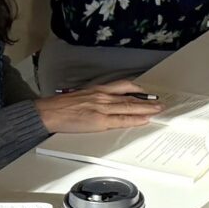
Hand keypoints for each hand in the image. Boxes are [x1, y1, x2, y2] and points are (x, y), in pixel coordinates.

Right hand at [38, 80, 167, 133]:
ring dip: (146, 109)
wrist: (48, 112)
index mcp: (97, 90)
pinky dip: (134, 120)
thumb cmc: (59, 107)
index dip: (137, 90)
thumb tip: (99, 104)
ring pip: (129, 107)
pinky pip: (121, 120)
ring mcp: (102, 108)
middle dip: (146, 100)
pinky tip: (144, 120)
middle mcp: (102, 96)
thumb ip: (92, 99)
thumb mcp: (79, 97)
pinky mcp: (99, 120)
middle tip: (160, 102)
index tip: (146, 93)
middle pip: (130, 97)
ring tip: (158, 110)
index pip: (122, 87)